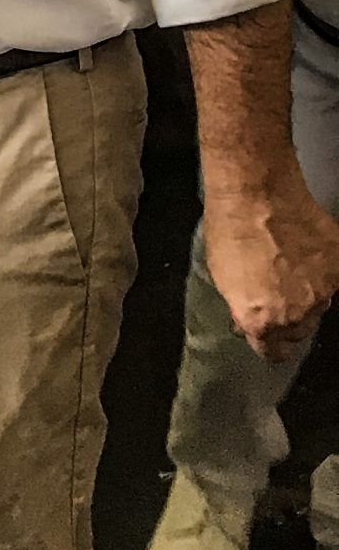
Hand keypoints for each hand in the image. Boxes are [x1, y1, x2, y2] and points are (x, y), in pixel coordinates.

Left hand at [202, 170, 338, 361]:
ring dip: (307, 294)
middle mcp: (295, 314)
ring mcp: (322, 292)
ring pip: (320, 306)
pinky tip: (307, 254)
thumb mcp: (222, 280)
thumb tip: (249, 320)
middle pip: (299, 332)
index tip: (268, 337)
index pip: (273, 353)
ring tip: (291, 267)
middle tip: (278, 294)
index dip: (268, 344)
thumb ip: (243, 308)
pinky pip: (333, 280)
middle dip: (289, 319)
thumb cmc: (231, 231)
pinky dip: (323, 272)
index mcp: (262, 322)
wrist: (256, 195)